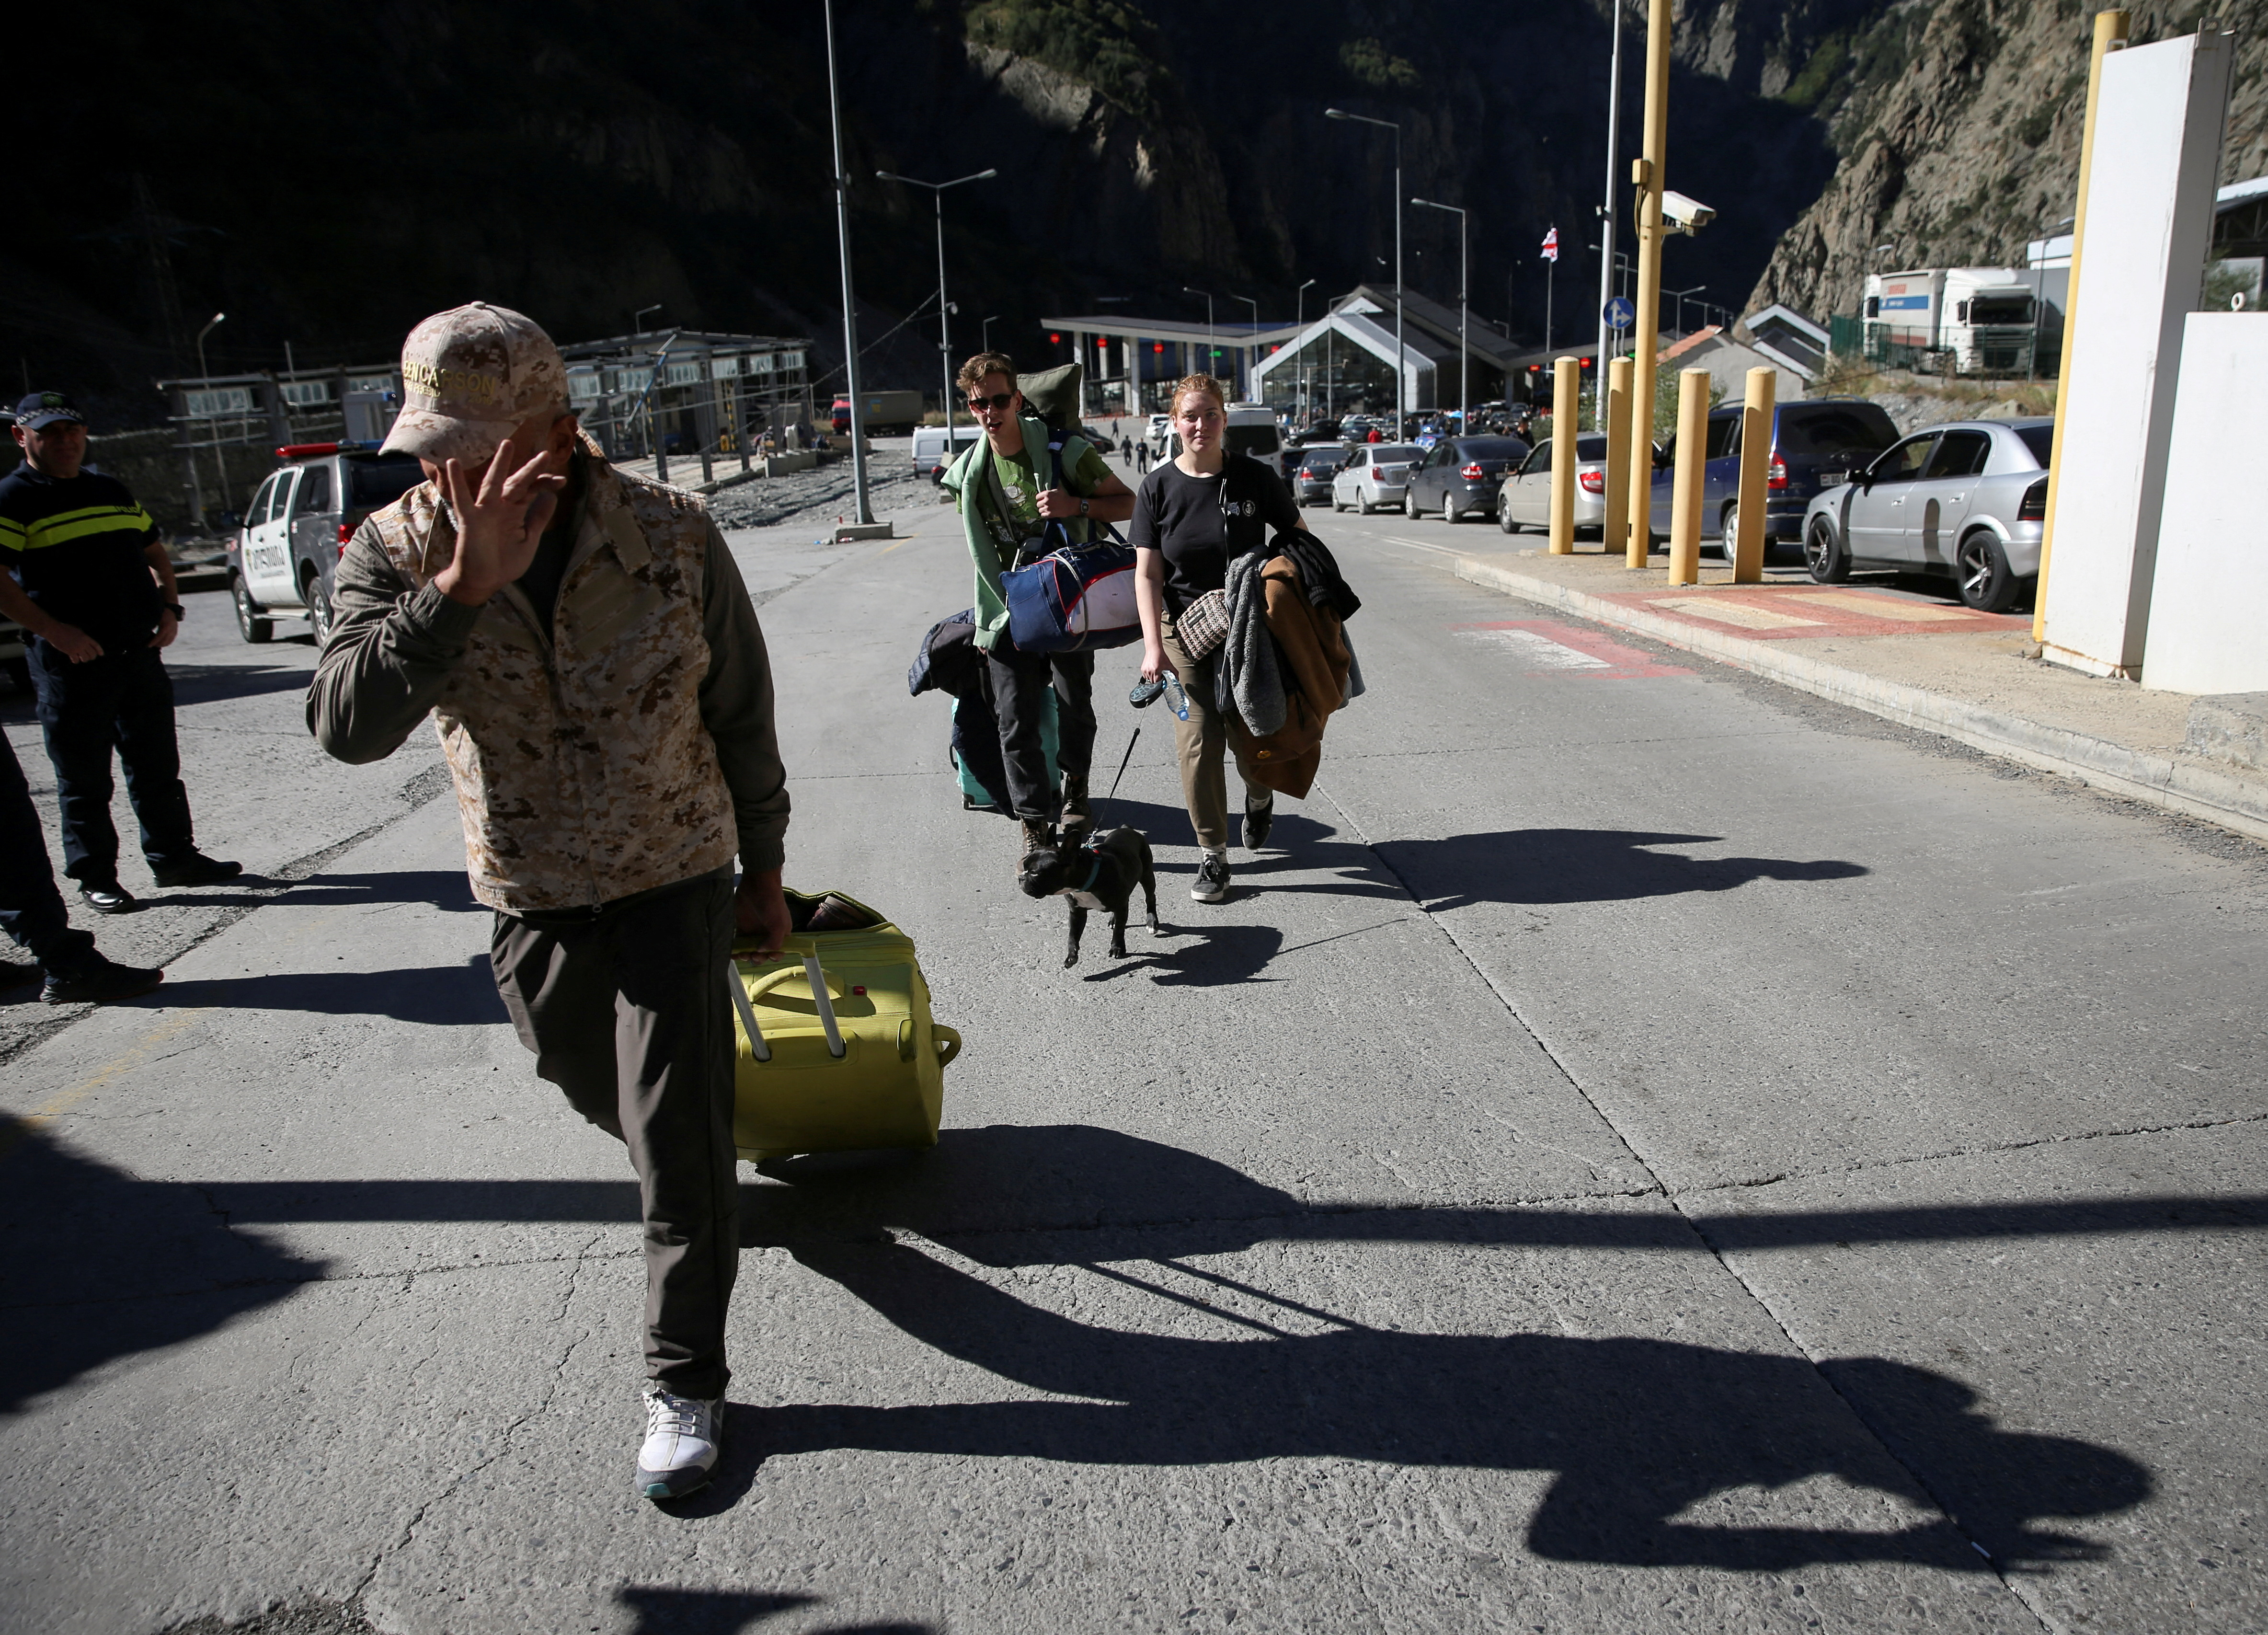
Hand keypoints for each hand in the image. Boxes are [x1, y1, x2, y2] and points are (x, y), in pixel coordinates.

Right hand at [43, 621, 101, 662]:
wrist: (55, 630)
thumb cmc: (65, 628)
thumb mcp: (77, 630)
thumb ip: (83, 636)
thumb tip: (86, 641)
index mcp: (86, 637)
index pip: (96, 645)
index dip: (99, 650)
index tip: (101, 655)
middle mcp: (83, 643)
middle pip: (92, 654)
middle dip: (91, 657)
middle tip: (88, 657)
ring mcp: (77, 648)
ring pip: (85, 658)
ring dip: (83, 660)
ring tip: (80, 658)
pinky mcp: (70, 652)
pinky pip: (76, 660)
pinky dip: (75, 661)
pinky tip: (73, 660)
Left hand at [149, 610, 178, 649]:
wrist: (171, 610)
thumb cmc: (161, 613)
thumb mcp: (156, 619)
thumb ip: (152, 626)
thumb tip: (145, 633)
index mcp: (165, 627)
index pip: (158, 637)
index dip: (153, 642)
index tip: (147, 645)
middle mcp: (171, 630)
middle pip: (164, 642)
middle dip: (156, 645)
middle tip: (149, 645)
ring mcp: (174, 632)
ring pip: (168, 643)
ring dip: (161, 645)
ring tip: (154, 645)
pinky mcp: (175, 633)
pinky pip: (171, 641)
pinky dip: (165, 643)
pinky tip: (160, 643)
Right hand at [431, 437, 567, 606]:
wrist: (483, 582)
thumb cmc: (504, 562)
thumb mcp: (528, 540)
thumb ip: (538, 519)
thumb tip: (551, 498)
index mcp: (515, 511)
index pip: (531, 491)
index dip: (545, 484)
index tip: (561, 481)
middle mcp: (500, 507)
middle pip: (517, 483)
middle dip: (531, 470)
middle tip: (545, 455)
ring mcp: (484, 511)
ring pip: (494, 483)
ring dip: (500, 465)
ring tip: (508, 444)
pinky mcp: (470, 520)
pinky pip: (462, 499)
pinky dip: (457, 482)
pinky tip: (453, 463)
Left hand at [735, 869, 790, 960]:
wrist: (757, 885)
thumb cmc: (772, 903)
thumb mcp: (779, 924)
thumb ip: (774, 942)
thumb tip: (762, 951)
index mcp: (781, 934)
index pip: (779, 951)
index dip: (774, 956)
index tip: (768, 956)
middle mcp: (768, 934)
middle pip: (763, 953)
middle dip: (758, 958)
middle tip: (753, 955)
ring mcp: (754, 931)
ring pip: (750, 950)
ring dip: (746, 956)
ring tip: (741, 954)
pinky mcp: (742, 927)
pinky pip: (739, 943)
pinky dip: (735, 950)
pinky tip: (732, 953)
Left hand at [1035, 488, 1080, 519]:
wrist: (1071, 505)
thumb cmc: (1065, 497)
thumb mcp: (1059, 490)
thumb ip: (1053, 489)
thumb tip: (1050, 487)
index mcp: (1047, 494)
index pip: (1037, 497)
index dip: (1040, 499)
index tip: (1042, 500)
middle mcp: (1046, 501)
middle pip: (1038, 504)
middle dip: (1041, 505)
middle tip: (1045, 505)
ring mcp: (1047, 508)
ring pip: (1040, 510)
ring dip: (1043, 510)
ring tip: (1047, 510)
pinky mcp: (1049, 514)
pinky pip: (1042, 515)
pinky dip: (1044, 515)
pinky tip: (1047, 513)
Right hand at [1140, 642, 1175, 683]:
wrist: (1154, 649)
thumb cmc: (1161, 656)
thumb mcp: (1169, 665)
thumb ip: (1174, 672)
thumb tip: (1177, 679)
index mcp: (1156, 671)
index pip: (1157, 683)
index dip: (1160, 683)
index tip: (1162, 681)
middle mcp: (1149, 671)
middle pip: (1153, 682)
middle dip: (1157, 681)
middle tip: (1160, 676)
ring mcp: (1145, 671)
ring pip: (1148, 680)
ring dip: (1152, 679)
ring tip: (1156, 673)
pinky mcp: (1142, 669)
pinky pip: (1145, 676)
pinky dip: (1149, 676)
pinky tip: (1152, 671)